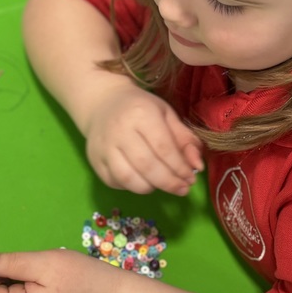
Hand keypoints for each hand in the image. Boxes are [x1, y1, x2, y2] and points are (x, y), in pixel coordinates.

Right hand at [84, 86, 203, 195]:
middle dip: (168, 182)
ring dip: (150, 188)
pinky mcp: (94, 160)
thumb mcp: (167, 115)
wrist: (103, 103)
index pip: (163, 148)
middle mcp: (119, 131)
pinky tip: (143, 181)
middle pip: (146, 166)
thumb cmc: (141, 109)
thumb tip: (197, 165)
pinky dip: (132, 187)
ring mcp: (103, 147)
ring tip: (162, 185)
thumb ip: (185, 139)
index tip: (191, 178)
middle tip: (182, 189)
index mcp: (141, 114)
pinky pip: (115, 182)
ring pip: (128, 178)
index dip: (179, 167)